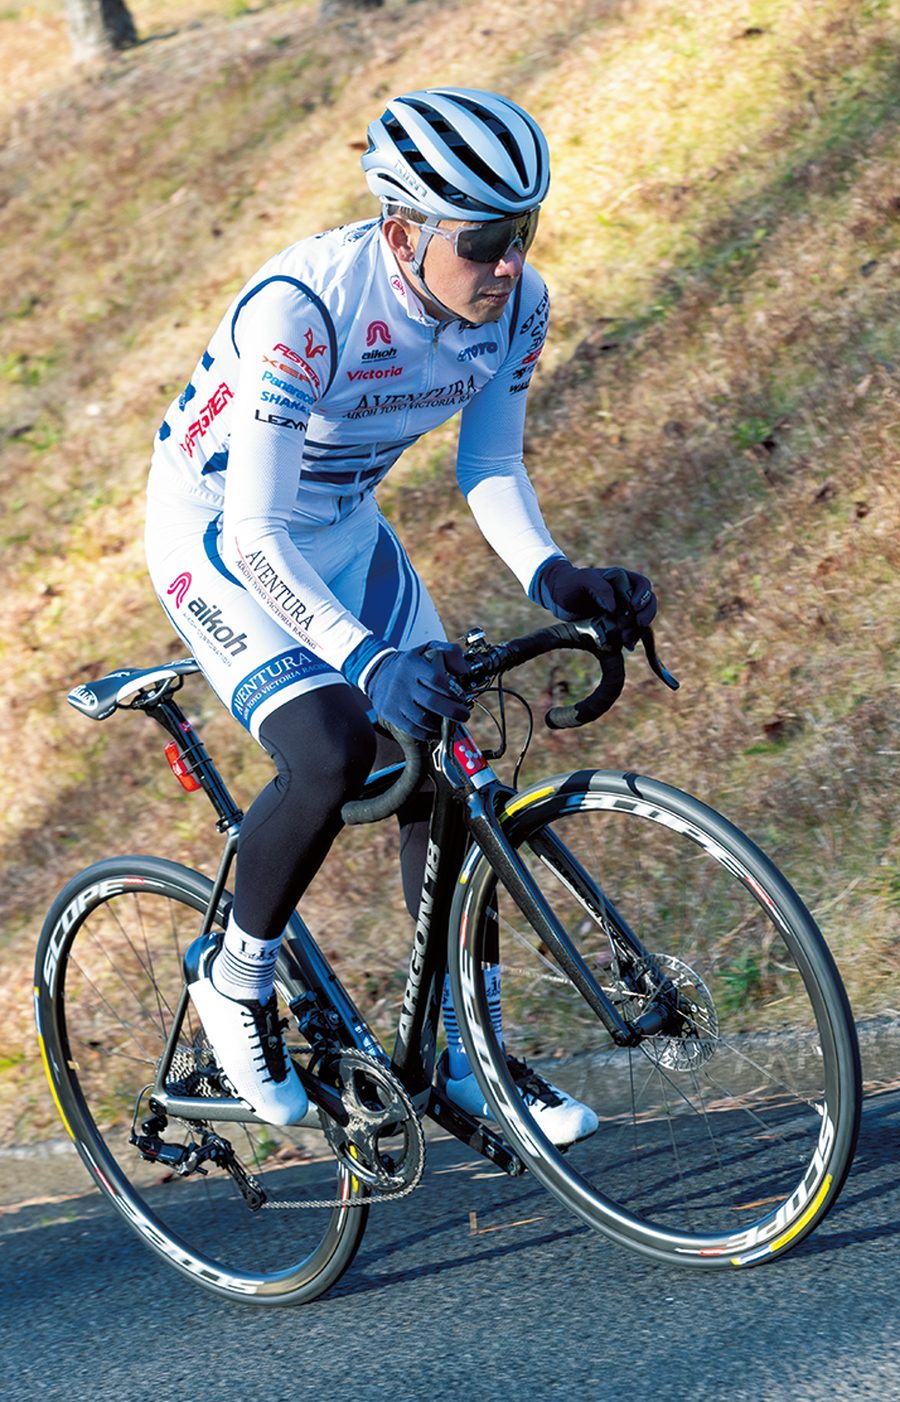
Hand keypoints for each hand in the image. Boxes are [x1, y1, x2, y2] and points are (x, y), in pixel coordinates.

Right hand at [364, 642, 470, 740]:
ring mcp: (394, 698)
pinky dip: (428, 733)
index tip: (462, 696)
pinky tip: (436, 730)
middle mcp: (402, 681)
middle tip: (464, 715)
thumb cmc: (412, 663)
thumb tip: (463, 671)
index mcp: (413, 664)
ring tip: (450, 722)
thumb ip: (451, 653)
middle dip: (453, 711)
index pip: (436, 678)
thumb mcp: (430, 648)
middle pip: (432, 702)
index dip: (453, 690)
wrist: (379, 672)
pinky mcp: (388, 713)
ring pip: (422, 719)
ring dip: (441, 724)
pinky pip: (412, 729)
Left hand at [533, 557, 656, 646]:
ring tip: (628, 640)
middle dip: (645, 615)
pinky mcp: (617, 622)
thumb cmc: (570, 583)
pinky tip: (627, 646)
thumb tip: (614, 607)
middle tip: (638, 625)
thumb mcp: (582, 581)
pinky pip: (631, 630)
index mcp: (620, 578)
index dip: (641, 598)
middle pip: (648, 602)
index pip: (641, 586)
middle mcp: (625, 592)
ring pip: (642, 617)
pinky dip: (632, 638)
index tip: (633, 609)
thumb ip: (599, 589)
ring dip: (639, 629)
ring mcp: (622, 608)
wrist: (557, 595)